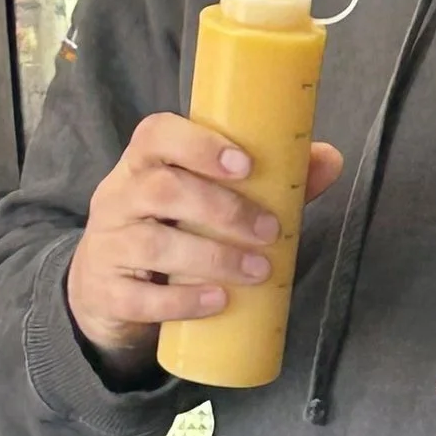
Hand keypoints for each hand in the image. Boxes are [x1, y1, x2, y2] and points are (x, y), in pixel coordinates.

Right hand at [66, 115, 345, 374]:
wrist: (106, 288)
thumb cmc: (170, 230)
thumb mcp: (206, 201)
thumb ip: (269, 181)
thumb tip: (329, 159)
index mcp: (144, 164)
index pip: (156, 134)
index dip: (199, 144)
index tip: (246, 164)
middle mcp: (118, 197)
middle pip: (161, 189)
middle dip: (223, 209)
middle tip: (270, 232)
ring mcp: (108, 245)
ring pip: (153, 244)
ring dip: (214, 258)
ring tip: (258, 271)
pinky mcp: (107, 292)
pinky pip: (139, 297)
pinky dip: (183, 301)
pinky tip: (218, 301)